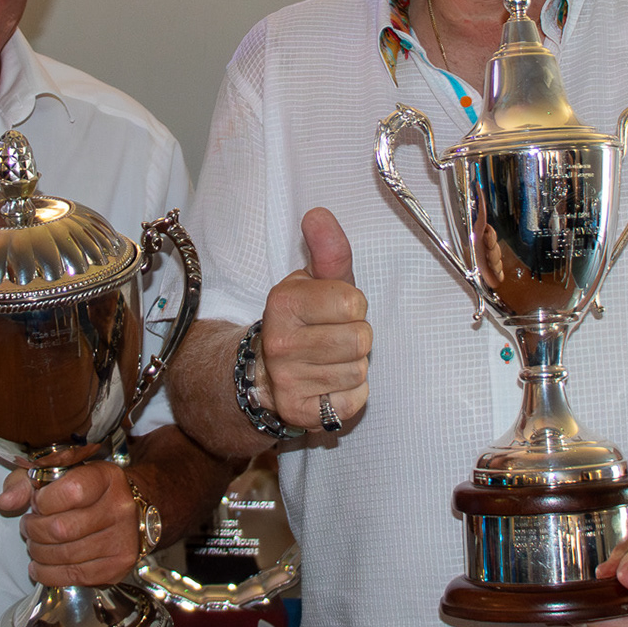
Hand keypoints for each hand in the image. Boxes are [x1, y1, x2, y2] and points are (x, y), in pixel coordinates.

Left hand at [0, 461, 139, 586]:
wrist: (131, 508)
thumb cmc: (88, 490)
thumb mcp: (57, 474)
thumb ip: (26, 482)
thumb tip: (6, 502)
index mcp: (106, 477)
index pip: (70, 492)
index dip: (42, 501)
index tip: (37, 502)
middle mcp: (120, 508)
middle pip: (61, 529)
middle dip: (34, 530)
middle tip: (29, 526)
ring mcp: (122, 539)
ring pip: (64, 556)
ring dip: (39, 552)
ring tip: (35, 544)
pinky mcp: (118, 566)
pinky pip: (74, 576)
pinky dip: (48, 574)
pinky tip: (40, 565)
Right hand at [257, 208, 371, 431]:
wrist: (266, 372)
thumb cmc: (304, 319)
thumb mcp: (314, 281)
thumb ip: (327, 249)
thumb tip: (318, 213)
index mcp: (283, 303)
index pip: (354, 302)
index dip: (353, 306)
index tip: (335, 310)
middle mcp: (280, 343)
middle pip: (361, 339)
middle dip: (356, 337)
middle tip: (334, 337)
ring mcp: (288, 381)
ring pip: (359, 371)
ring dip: (353, 366)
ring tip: (329, 360)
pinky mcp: (301, 413)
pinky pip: (354, 400)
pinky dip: (350, 394)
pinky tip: (328, 384)